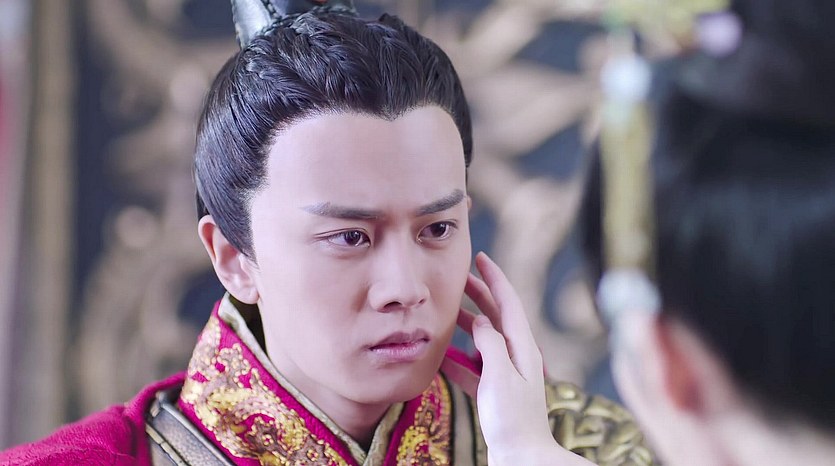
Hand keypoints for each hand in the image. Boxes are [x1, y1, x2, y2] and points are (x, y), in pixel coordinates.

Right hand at [456, 252, 594, 465]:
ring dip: (465, 324)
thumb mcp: (500, 375)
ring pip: (483, 341)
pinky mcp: (494, 393)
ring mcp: (505, 375)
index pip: (509, 302)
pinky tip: (440, 355)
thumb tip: (480, 322)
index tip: (480, 258)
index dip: (495, 278)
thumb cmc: (514, 419)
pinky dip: (458, 357)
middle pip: (496, 317)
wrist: (522, 458)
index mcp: (523, 347)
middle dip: (479, 295)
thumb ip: (489, 344)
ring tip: (445, 312)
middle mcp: (517, 356)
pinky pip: (473, 367)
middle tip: (458, 278)